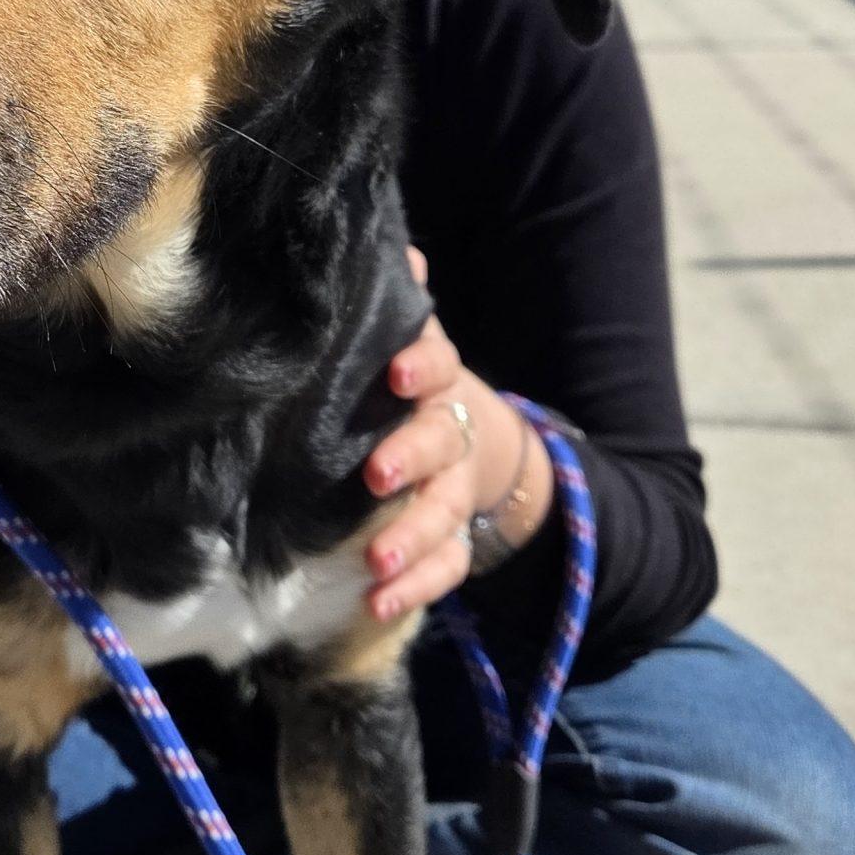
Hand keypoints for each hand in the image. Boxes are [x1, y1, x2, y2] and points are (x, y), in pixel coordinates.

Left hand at [358, 250, 541, 622]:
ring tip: (377, 565)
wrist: (480, 440)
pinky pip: (446, 567)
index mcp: (433, 381)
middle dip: (411, 456)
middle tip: (374, 475)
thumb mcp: (406, 344)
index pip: (437, 363)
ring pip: (443, 514)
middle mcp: (449, 434)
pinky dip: (416, 588)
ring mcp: (456, 490)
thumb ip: (394, 308)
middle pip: (439, 441)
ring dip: (412, 539)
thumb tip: (396, 251)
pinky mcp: (455, 538)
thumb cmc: (412, 388)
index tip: (395, 374)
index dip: (421, 366)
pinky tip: (379, 603)